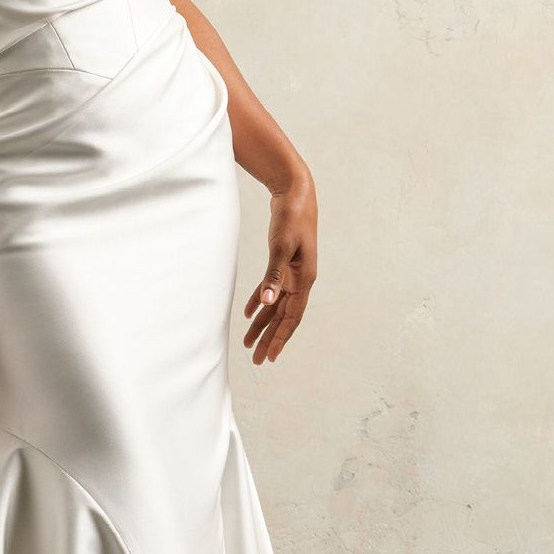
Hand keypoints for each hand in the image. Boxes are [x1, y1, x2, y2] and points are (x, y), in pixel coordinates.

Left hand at [243, 172, 316, 364]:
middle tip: (258, 360)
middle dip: (270, 338)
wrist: (295, 194)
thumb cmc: (291, 218)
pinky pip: (271, 289)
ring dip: (263, 324)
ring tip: (248, 343)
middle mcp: (301, 280)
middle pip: (284, 316)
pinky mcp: (284, 263)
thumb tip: (268, 303)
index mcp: (305, 280)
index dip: (281, 338)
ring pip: (276, 305)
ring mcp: (293, 273)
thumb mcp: (281, 247)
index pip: (292, 317)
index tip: (271, 357)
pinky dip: (260, 301)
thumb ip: (274, 276)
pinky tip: (249, 314)